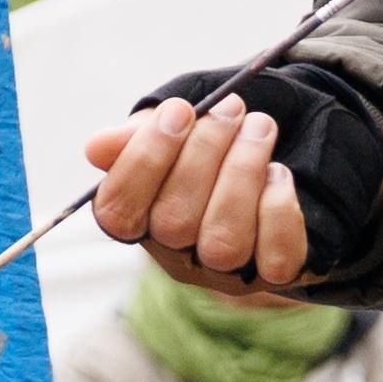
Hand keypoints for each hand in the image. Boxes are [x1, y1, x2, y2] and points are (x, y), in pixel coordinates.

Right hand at [83, 93, 309, 295]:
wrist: (284, 146)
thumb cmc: (215, 138)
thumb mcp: (177, 124)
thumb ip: (139, 133)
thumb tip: (97, 148)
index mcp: (140, 218)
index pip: (118, 211)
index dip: (144, 160)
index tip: (178, 110)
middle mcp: (177, 254)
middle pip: (174, 222)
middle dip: (204, 153)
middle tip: (230, 108)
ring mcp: (226, 271)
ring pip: (224, 242)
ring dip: (243, 173)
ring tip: (260, 127)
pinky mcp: (275, 274)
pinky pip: (276, 259)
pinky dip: (278, 210)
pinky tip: (279, 173)